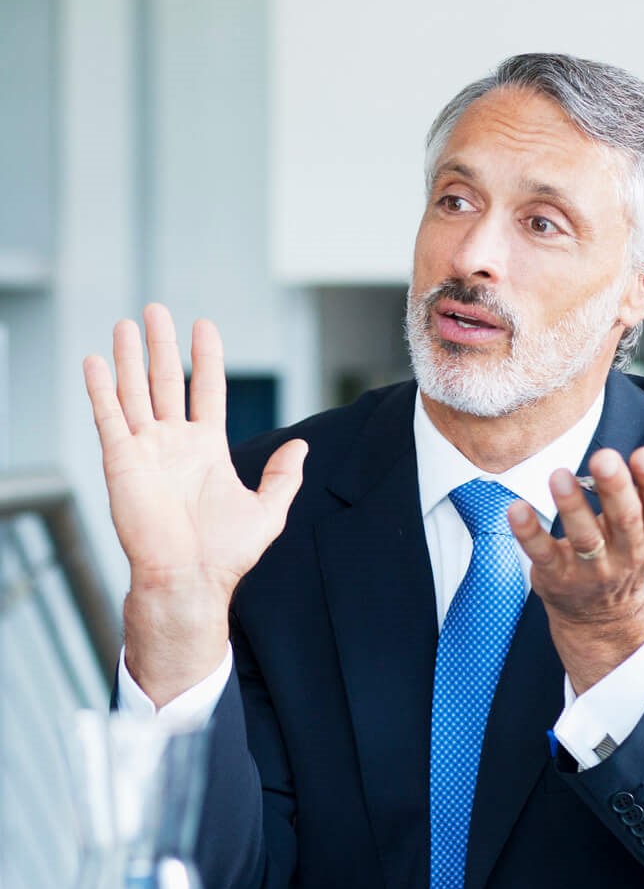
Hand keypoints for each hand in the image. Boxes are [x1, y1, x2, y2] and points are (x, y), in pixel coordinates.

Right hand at [83, 303, 306, 703]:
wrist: (190, 578)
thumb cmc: (226, 553)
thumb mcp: (268, 510)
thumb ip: (282, 476)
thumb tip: (301, 446)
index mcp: (206, 449)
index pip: (206, 390)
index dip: (206, 358)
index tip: (205, 325)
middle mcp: (173, 443)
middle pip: (165, 381)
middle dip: (161, 346)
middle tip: (156, 310)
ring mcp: (145, 449)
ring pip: (134, 391)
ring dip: (129, 357)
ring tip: (127, 322)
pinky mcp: (121, 461)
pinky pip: (108, 417)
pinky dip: (101, 389)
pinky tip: (96, 361)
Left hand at [507, 446, 643, 690]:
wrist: (605, 616)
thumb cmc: (631, 554)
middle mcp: (626, 555)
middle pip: (625, 520)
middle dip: (616, 488)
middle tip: (605, 458)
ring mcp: (590, 568)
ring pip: (584, 537)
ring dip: (573, 506)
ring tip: (560, 476)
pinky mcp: (557, 575)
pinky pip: (543, 552)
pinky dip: (529, 532)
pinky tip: (517, 509)